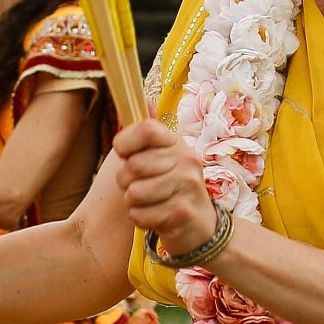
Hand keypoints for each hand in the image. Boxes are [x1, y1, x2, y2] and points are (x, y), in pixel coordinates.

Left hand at [114, 118, 215, 254]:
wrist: (200, 226)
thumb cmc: (171, 188)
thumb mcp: (163, 157)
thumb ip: (149, 132)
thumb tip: (145, 97)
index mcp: (177, 143)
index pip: (146, 128)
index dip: (125, 142)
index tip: (124, 154)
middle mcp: (186, 160)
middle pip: (133, 165)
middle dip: (124, 181)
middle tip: (136, 186)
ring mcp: (187, 186)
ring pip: (134, 193)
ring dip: (132, 202)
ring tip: (147, 202)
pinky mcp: (182, 213)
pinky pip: (139, 215)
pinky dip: (140, 219)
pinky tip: (154, 217)